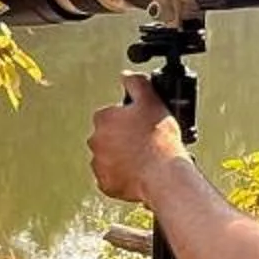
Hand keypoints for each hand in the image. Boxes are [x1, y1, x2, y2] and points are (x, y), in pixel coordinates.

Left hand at [88, 75, 186, 203]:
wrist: (163, 174)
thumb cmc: (159, 139)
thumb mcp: (152, 101)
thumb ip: (137, 83)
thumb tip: (127, 75)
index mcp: (103, 119)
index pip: (111, 115)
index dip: (128, 120)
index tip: (141, 126)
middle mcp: (95, 140)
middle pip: (108, 137)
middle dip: (122, 139)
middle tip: (144, 143)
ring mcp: (99, 164)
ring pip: (109, 157)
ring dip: (121, 158)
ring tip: (143, 160)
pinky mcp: (105, 184)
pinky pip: (111, 178)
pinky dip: (122, 176)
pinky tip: (138, 173)